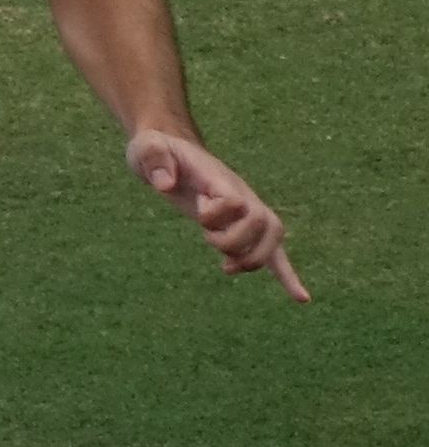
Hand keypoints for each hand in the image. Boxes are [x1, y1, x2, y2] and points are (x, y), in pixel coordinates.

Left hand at [126, 129, 307, 301]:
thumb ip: (154, 160)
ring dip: (253, 259)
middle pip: (262, 221)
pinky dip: (286, 275)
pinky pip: (273, 251)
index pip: (234, 201)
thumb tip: (165, 186)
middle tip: (207, 239)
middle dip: (235, 241)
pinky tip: (300, 298)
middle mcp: (241, 194)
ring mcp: (246, 209)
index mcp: (219, 178)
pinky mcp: (240, 225)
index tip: (197, 211)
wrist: (170, 151)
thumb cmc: (156, 151)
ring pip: (273, 239)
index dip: (216, 214)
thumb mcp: (146, 148)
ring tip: (227, 268)